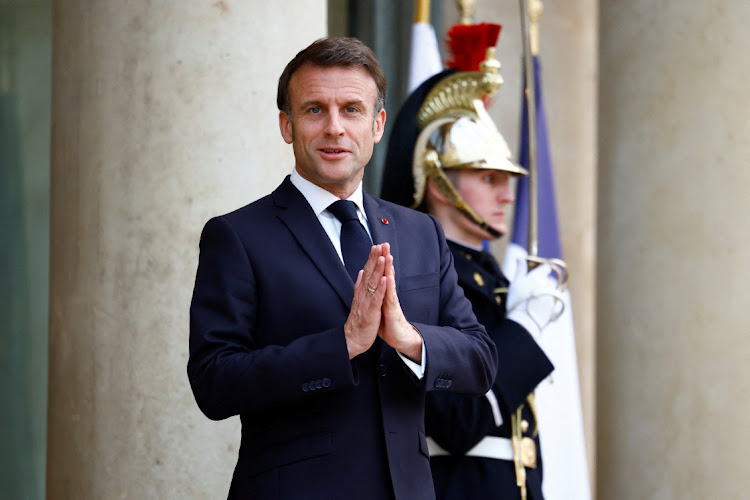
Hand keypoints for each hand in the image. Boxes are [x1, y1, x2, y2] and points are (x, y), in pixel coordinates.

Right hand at [344, 245, 386, 358]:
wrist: (352, 339)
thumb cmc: (358, 321)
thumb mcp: (358, 300)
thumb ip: (359, 285)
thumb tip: (361, 272)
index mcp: (361, 291)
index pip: (367, 271)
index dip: (371, 258)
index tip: (376, 246)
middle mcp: (362, 294)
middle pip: (369, 273)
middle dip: (375, 258)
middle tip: (380, 244)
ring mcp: (366, 302)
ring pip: (373, 282)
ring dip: (378, 269)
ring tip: (383, 256)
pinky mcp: (371, 311)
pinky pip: (377, 298)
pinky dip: (381, 287)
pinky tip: (385, 278)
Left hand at [377, 243, 422, 361]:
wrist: (398, 337)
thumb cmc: (388, 322)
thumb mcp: (380, 304)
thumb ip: (378, 292)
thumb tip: (374, 282)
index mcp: (384, 292)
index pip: (382, 273)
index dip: (379, 260)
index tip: (377, 246)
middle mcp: (388, 294)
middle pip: (387, 273)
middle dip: (385, 258)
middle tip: (385, 243)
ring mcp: (391, 301)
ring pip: (390, 282)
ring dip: (389, 268)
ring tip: (388, 255)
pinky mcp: (393, 310)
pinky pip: (390, 297)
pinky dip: (389, 287)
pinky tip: (388, 278)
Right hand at [506, 258, 564, 337]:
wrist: (525, 321)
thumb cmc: (518, 300)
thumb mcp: (516, 282)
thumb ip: (520, 269)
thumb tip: (520, 258)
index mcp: (539, 277)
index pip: (546, 267)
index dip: (541, 268)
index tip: (534, 272)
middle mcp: (548, 285)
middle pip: (545, 280)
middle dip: (538, 282)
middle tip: (527, 289)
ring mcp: (551, 296)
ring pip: (546, 291)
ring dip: (541, 292)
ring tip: (530, 300)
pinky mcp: (552, 308)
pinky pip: (548, 301)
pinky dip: (543, 302)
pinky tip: (533, 307)